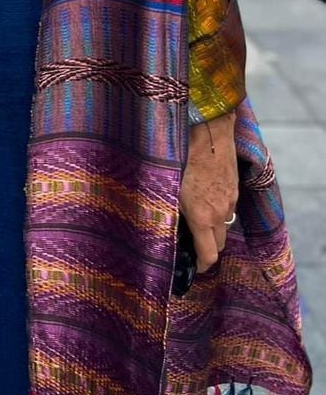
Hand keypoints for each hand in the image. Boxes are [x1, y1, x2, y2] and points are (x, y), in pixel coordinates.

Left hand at [178, 112, 237, 272]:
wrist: (208, 128)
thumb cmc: (181, 155)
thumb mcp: (168, 185)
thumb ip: (168, 209)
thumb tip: (160, 224)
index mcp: (203, 217)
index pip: (209, 255)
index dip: (201, 265)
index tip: (193, 266)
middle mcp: (220, 212)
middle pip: (218, 242)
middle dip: (206, 246)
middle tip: (190, 241)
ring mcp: (230, 199)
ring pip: (223, 223)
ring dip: (212, 226)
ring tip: (195, 217)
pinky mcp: (234, 186)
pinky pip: (227, 206)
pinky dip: (218, 209)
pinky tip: (204, 195)